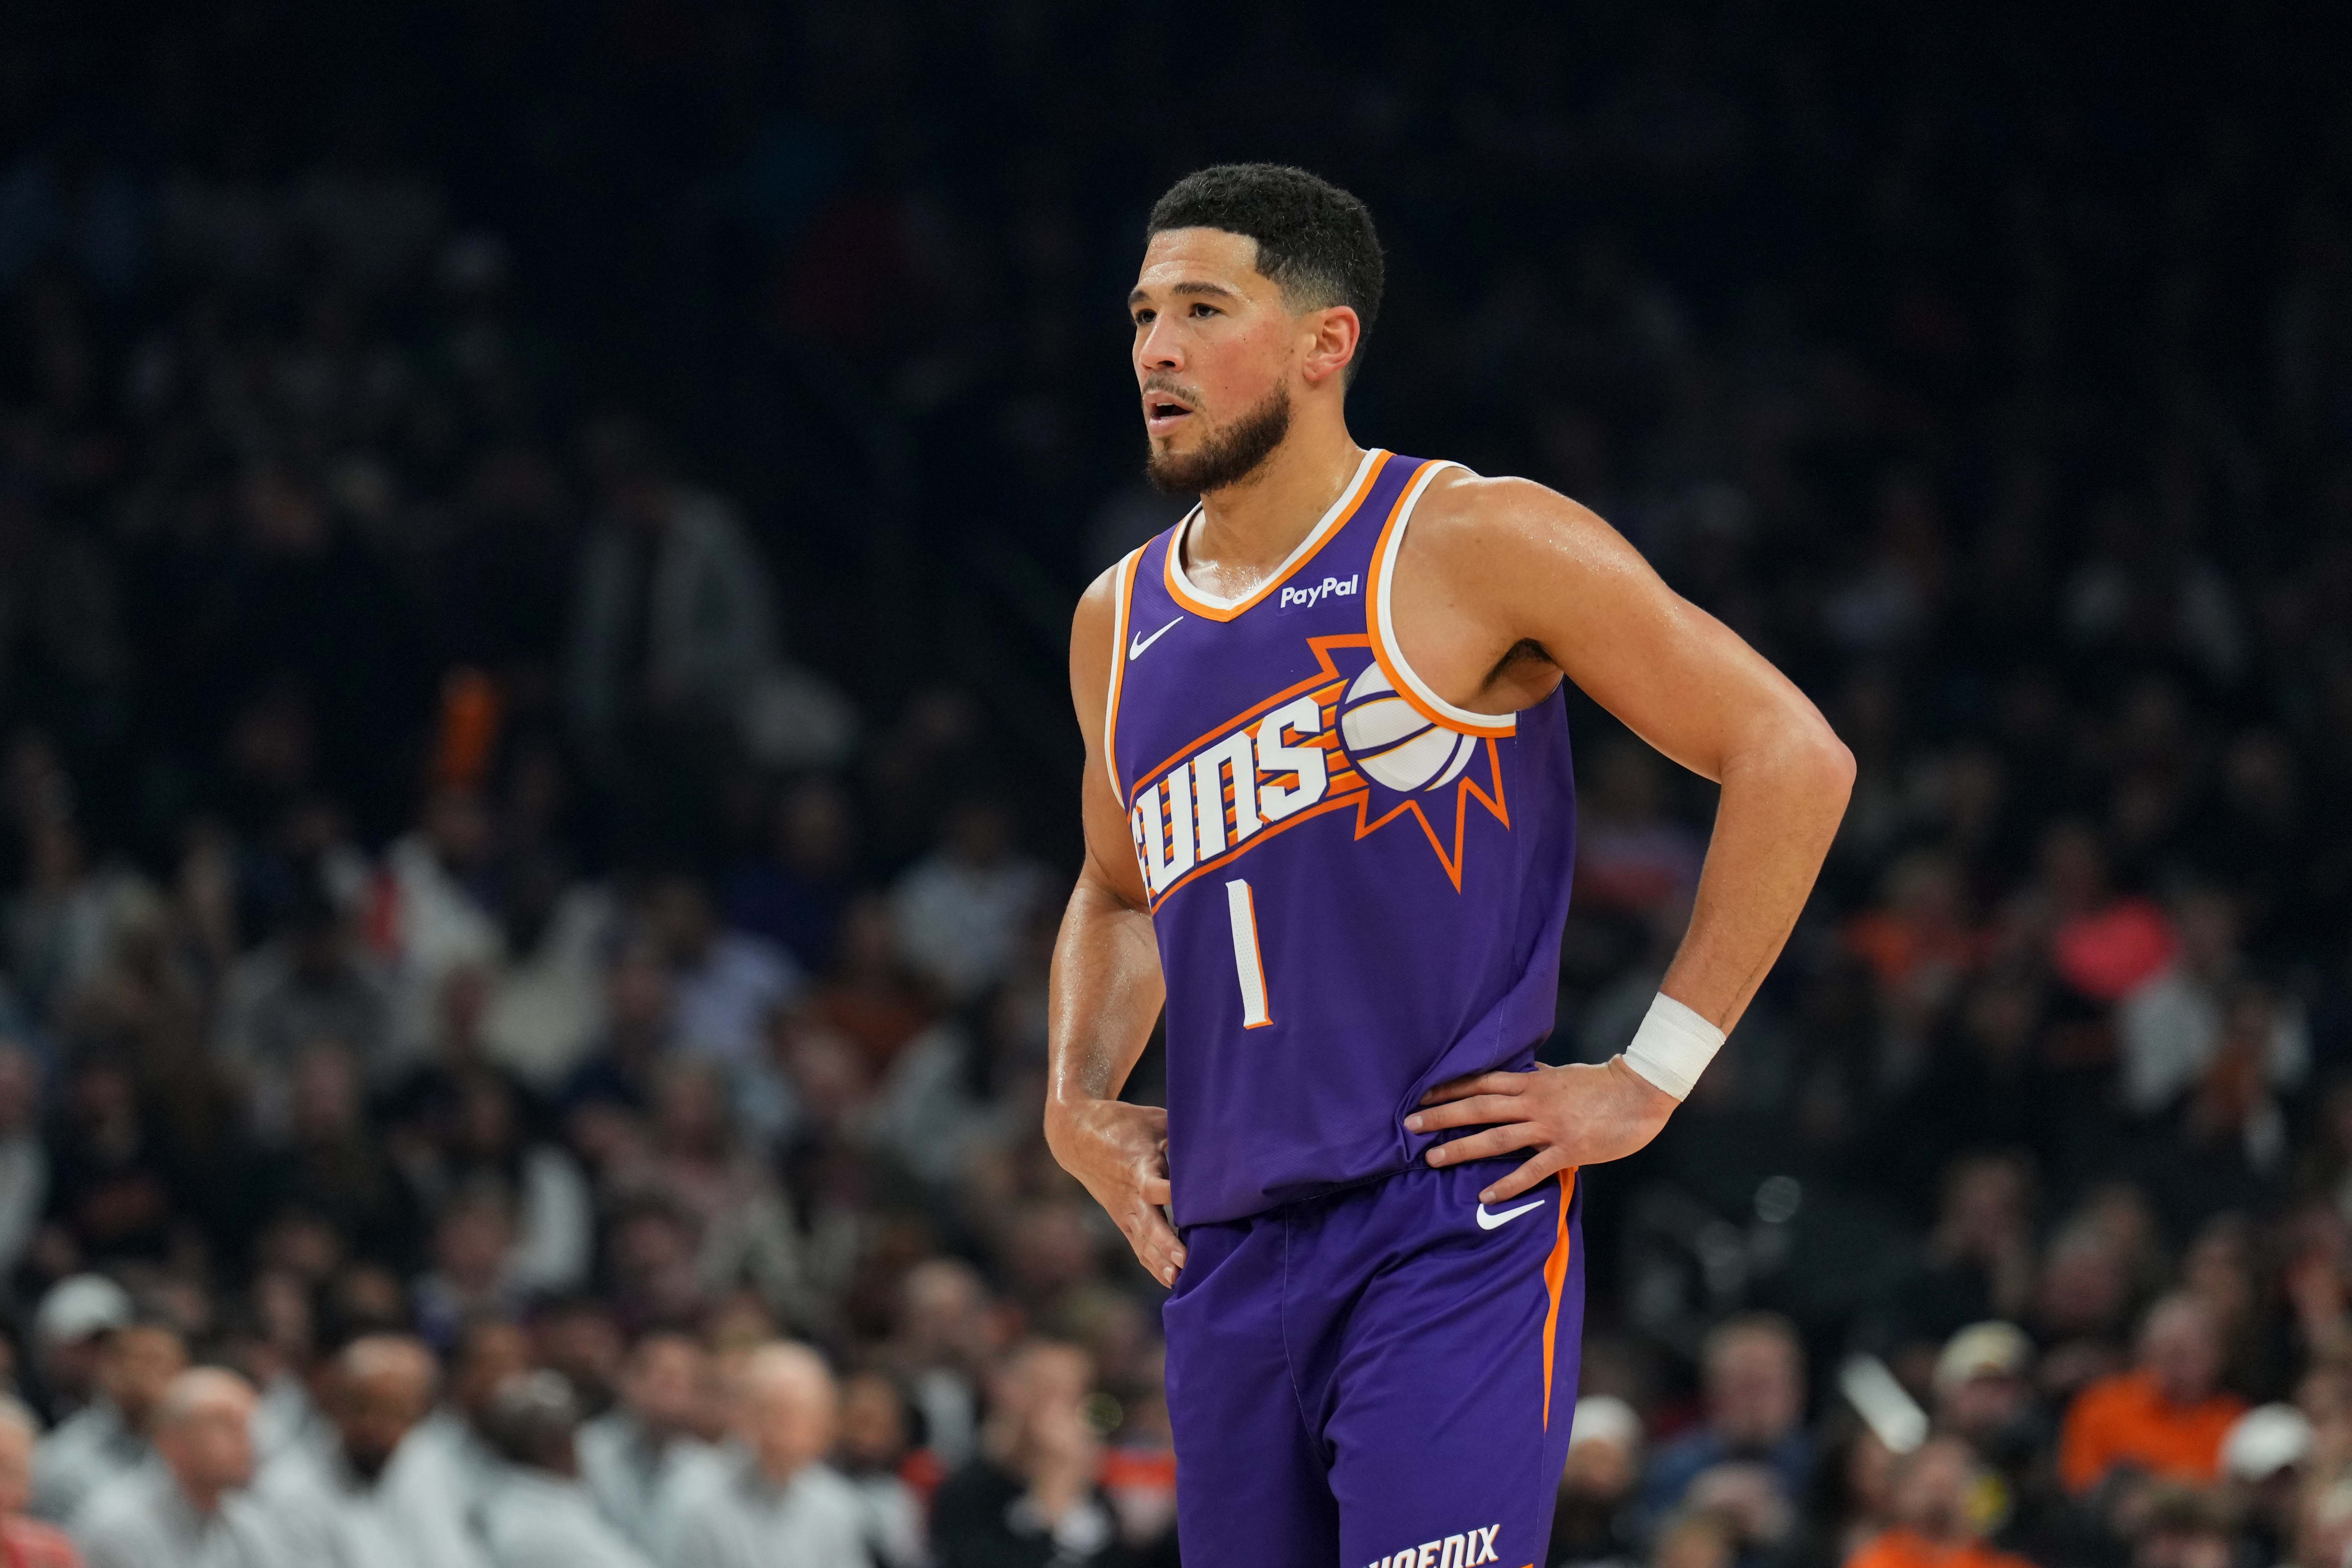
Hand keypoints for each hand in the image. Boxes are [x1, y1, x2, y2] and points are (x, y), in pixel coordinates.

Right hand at [1045, 1096, 1185, 1285]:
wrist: (1077, 1137)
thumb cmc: (1124, 1124)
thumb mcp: (1154, 1120)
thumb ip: (1182, 1134)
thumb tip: (1219, 1140)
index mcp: (1138, 1166)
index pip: (1153, 1185)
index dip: (1170, 1193)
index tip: (1190, 1203)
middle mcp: (1130, 1194)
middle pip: (1147, 1223)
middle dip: (1165, 1242)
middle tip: (1183, 1260)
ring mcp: (1124, 1210)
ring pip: (1142, 1240)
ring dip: (1159, 1260)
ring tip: (1177, 1279)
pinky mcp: (1122, 1219)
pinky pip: (1138, 1246)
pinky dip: (1152, 1263)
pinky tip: (1169, 1280)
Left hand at [1404, 1057, 1676, 1203]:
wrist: (1640, 1094)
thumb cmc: (1601, 1083)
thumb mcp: (1562, 1074)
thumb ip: (1537, 1076)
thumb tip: (1518, 1070)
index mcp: (1532, 1083)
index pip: (1481, 1082)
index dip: (1450, 1088)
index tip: (1421, 1094)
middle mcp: (1534, 1103)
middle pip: (1479, 1107)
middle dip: (1443, 1116)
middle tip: (1410, 1125)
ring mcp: (1550, 1127)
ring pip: (1497, 1137)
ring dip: (1462, 1149)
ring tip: (1432, 1159)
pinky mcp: (1568, 1150)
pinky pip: (1531, 1170)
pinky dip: (1507, 1183)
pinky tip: (1485, 1195)